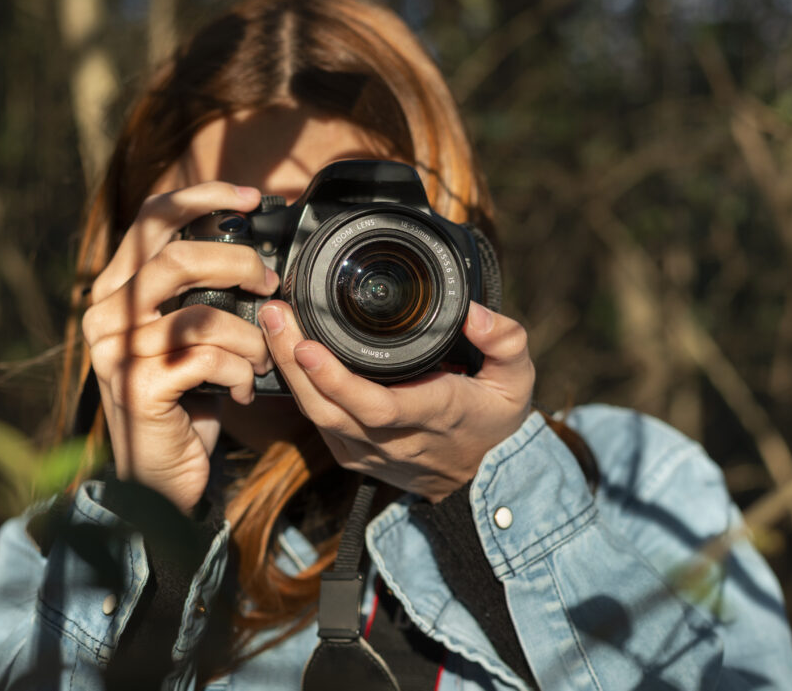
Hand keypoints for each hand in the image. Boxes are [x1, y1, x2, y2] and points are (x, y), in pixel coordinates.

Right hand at [82, 182, 278, 512]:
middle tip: (271, 285)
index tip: (251, 196)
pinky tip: (241, 391)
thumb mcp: (193, 336)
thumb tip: (261, 259)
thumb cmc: (186, 398)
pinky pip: (207, 360)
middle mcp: (107, 313)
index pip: (152, 219)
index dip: (202, 197)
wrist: (159, 474)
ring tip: (259, 361)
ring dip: (249, 338)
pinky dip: (239, 374)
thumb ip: (206, 294)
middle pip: (177, 259)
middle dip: (239, 266)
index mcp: (119, 289)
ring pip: (202, 315)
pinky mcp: (138, 387)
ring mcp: (117, 351)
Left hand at [257, 301, 534, 501]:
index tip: (308, 346)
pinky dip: (297, 390)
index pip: (379, 406)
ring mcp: (371, 452)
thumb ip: (506, 340)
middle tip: (276, 315)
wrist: (485, 478)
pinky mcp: (355, 456)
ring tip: (273, 323)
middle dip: (296, 363)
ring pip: (319, 418)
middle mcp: (397, 439)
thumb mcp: (518, 378)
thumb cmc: (497, 420)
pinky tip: (285, 353)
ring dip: (290, 373)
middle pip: (333, 409)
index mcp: (436, 414)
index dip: (338, 380)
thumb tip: (475, 314)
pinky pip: (319, 424)